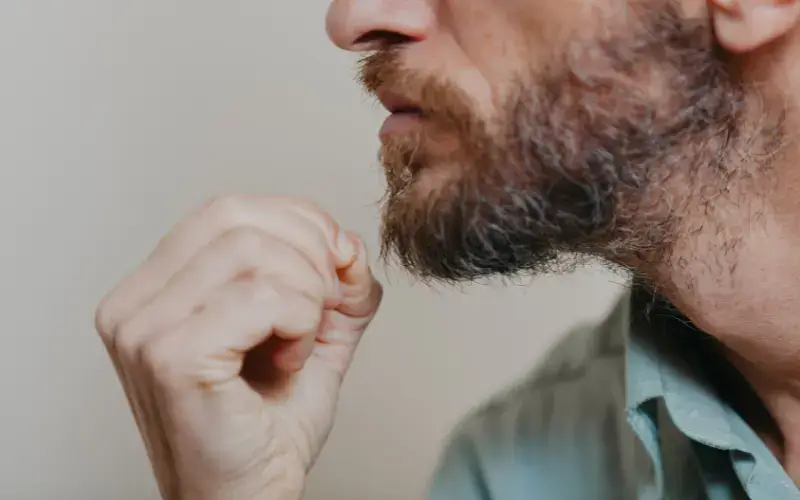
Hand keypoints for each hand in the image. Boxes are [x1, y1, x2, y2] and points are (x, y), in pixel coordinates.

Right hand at [95, 195, 382, 499]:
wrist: (249, 498)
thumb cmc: (268, 425)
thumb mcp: (310, 333)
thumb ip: (331, 280)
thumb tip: (348, 241)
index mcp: (154, 289)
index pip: (227, 209)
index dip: (297, 222)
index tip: (336, 266)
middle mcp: (134, 303)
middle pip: (236, 217)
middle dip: (309, 253)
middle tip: (329, 304)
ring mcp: (143, 330)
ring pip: (251, 250)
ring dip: (307, 292)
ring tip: (303, 339)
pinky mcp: (170, 358)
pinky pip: (261, 298)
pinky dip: (299, 321)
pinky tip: (290, 360)